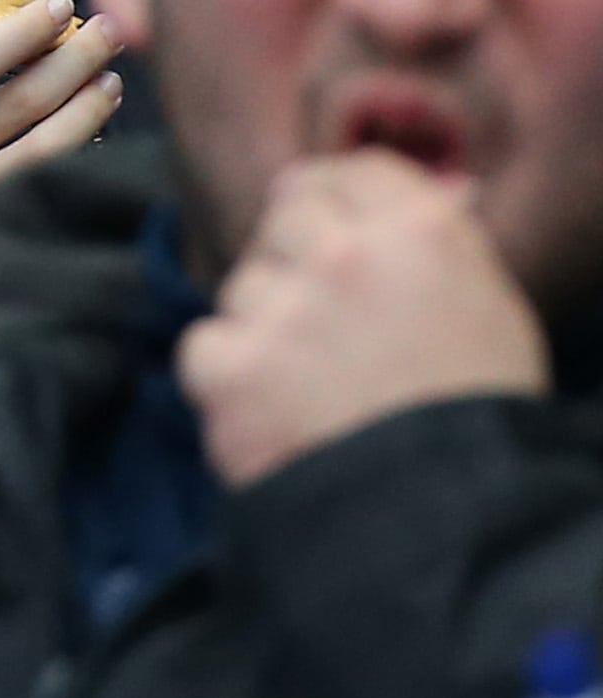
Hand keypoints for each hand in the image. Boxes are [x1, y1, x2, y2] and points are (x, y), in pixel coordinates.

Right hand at [0, 0, 121, 193]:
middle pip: (13, 107)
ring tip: (110, 75)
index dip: (18, 36)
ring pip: (37, 152)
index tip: (59, 4)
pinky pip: (39, 184)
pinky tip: (92, 121)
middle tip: (107, 30)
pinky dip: (74, 149)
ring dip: (84, 109)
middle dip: (69, 64)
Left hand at [180, 152, 548, 487]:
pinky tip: (280, 415)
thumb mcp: (489, 313)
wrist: (450, 525)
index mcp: (420, 233)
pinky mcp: (228, 364)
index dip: (336, 196)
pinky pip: (208, 347)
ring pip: (246, 287)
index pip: (351, 171)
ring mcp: (280, 307)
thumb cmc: (477, 419)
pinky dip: (232, 381)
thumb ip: (434, 246)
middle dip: (297, 259)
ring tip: (320, 391)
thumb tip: (412, 195)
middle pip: (286, 217)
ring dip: (268, 326)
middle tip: (329, 324)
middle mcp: (343, 255)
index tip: (329, 218)